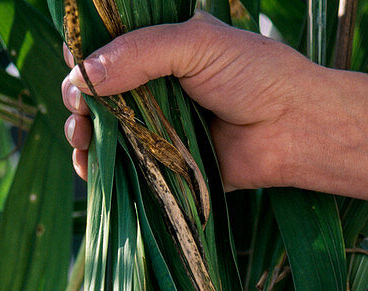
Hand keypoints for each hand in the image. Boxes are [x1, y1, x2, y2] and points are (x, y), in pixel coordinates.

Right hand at [61, 12, 313, 188]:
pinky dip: (102, 169)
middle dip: (78, 103)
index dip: (83, 58)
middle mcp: (156, 87)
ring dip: (83, 136)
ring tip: (81, 140)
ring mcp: (159, 128)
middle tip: (77, 113)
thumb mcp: (195, 44)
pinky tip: (89, 168)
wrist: (293, 129)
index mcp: (161, 48)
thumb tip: (84, 76)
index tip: (74, 68)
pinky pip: (126, 167)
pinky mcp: (167, 165)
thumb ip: (139, 53)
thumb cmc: (254, 75)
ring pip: (105, 132)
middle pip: (98, 94)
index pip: (107, 48)